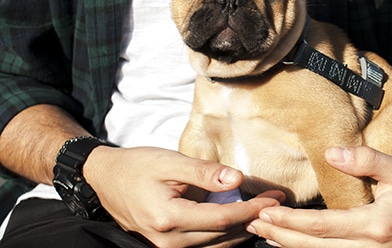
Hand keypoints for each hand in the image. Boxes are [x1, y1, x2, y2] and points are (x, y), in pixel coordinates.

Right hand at [84, 146, 284, 247]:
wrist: (106, 180)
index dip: (252, 209)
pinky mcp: (167, 247)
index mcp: (169, 217)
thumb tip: (237, 180)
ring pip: (216, 246)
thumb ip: (204, 172)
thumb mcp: (170, 161)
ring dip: (242, 231)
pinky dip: (225, 236)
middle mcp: (168, 241)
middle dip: (253, 220)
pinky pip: (204, 247)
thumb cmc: (138, 166)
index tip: (274, 198)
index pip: (223, 218)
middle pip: (223, 236)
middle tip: (276, 205)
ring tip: (263, 213)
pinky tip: (239, 222)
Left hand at [247, 146, 391, 247]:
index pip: (321, 227)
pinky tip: (290, 245)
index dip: (289, 221)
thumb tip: (330, 154)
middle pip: (313, 247)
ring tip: (262, 233)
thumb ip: (365, 160)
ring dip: (288, 246)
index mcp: (374, 225)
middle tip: (251, 222)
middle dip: (279, 235)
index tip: (265, 211)